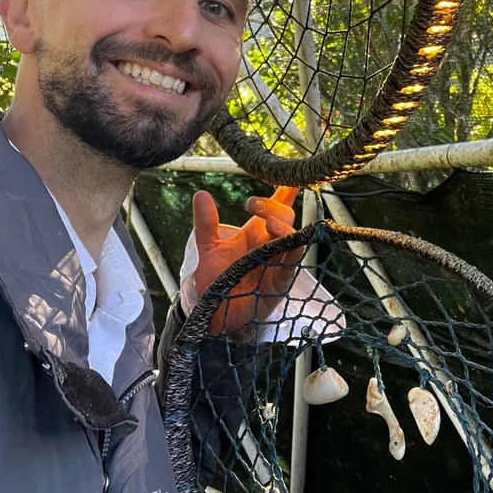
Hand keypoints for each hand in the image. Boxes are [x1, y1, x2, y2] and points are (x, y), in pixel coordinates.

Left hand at [192, 186, 302, 336]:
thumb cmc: (214, 282)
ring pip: (292, 237)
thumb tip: (201, 194)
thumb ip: (206, 223)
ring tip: (269, 223)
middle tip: (252, 205)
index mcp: (253, 233)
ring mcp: (276, 262)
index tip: (290, 176)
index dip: (284, 192)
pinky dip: (292, 251)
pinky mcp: (279, 282)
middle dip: (273, 206)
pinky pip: (291, 264)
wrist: (211, 316)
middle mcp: (268, 244)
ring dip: (283, 227)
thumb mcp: (207, 248)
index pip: (273, 207)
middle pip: (283, 217)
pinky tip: (287, 243)